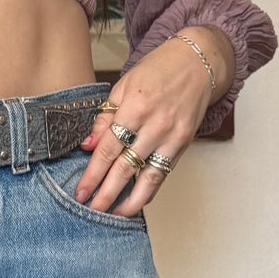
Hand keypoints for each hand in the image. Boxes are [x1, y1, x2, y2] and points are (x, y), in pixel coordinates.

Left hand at [71, 27, 232, 216]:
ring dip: (129, 200)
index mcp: (135, 107)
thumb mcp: (124, 85)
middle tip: (90, 210)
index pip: (108, 148)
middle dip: (106, 193)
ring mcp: (172, 137)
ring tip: (113, 215)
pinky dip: (148, 191)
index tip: (81, 191)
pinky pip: (163, 173)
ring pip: (147, 178)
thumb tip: (88, 146)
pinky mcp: (184, 144)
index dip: (93, 173)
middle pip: (125, 167)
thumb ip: (105, 117)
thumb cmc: (158, 71)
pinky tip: (135, 202)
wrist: (197, 63)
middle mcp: (155, 125)